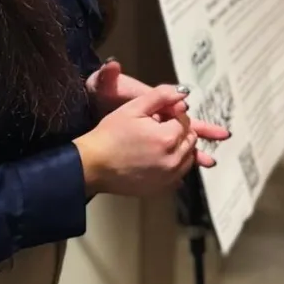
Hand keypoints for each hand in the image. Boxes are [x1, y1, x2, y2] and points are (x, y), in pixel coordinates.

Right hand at [83, 67, 231, 177]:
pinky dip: (175, 166)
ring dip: (181, 148)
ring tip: (161, 142)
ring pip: (188, 159)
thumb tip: (183, 94)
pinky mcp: (160, 189)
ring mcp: (167, 178)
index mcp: (167, 138)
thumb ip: (161, 96)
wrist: (93, 164)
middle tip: (160, 127)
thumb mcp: (134, 107)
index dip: (175, 115)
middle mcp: (172, 161)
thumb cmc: (111, 134)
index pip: (185, 121)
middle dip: (180, 131)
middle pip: (190, 140)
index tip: (160, 115)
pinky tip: (161, 159)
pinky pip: (179, 176)